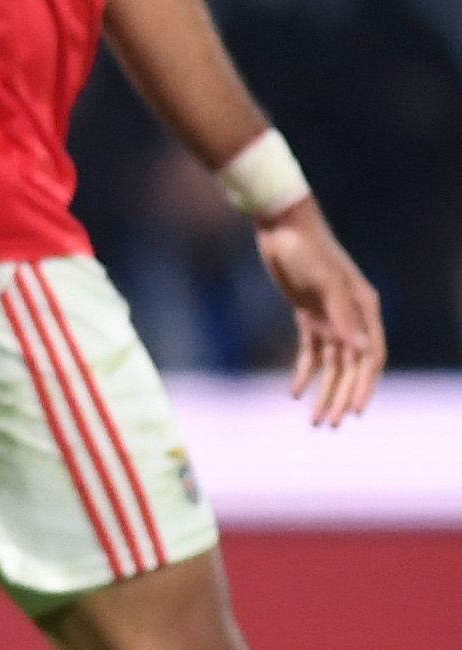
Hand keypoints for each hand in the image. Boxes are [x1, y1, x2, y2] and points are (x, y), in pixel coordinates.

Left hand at [255, 197, 384, 426]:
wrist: (280, 225)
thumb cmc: (306, 249)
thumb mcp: (323, 281)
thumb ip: (341, 315)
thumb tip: (360, 350)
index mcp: (365, 309)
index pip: (370, 357)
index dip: (364, 386)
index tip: (355, 411)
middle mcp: (352, 317)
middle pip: (350, 367)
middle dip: (341, 397)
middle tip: (329, 424)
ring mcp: (330, 317)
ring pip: (331, 364)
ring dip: (324, 391)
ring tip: (315, 420)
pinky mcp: (308, 314)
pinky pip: (310, 351)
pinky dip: (304, 372)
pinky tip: (294, 393)